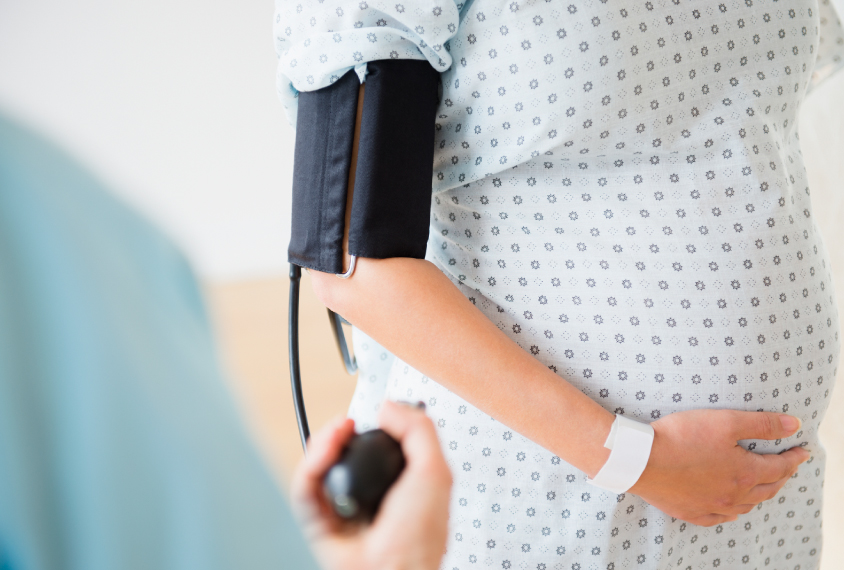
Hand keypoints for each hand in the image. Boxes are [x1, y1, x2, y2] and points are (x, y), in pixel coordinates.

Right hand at [290, 401, 452, 569]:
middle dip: (343, 434)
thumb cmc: (417, 540)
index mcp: (404, 490)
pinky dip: (311, 463)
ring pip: (323, 467)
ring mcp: (344, 510)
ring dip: (326, 443)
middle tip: (347, 423)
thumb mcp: (435, 472)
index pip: (384, 451)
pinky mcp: (316, 522)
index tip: (377, 414)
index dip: (377, 429)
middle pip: (348, 455)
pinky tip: (325, 449)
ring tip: (337, 430)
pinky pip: (305, 486)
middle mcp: (373, 499)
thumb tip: (390, 407)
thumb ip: (419, 431)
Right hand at [630, 409, 809, 526]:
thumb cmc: (680, 437)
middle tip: (786, 466)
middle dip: (781, 476)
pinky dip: (731, 511)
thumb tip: (794, 425)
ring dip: (759, 495)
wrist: (640, 459)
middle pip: (766, 489)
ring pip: (745, 506)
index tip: (802, 451)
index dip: (793, 457)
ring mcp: (711, 507)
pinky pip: (719, 517)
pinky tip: (729, 508)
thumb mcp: (725, 421)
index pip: (780, 467)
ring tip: (762, 485)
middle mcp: (732, 495)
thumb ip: (761, 424)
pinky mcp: (690, 512)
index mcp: (745, 473)